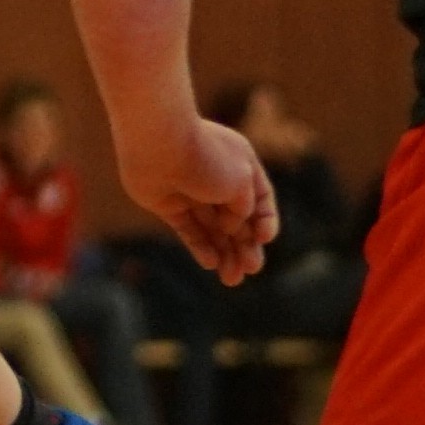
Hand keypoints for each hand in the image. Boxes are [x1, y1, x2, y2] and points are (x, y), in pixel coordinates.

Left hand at [125, 114, 276, 285]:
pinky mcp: (168, 203)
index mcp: (242, 164)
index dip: (265, 222)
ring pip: (213, 229)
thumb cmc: (205, 158)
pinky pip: (189, 229)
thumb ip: (242, 210)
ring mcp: (191, 191)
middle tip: (252, 270)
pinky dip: (200, 246)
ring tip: (232, 280)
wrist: (158, 145)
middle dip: (245, 246)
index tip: (264, 239)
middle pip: (236, 219)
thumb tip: (230, 229)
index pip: (260, 200)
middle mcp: (217, 178)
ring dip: (225, 253)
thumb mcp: (241, 183)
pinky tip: (211, 264)